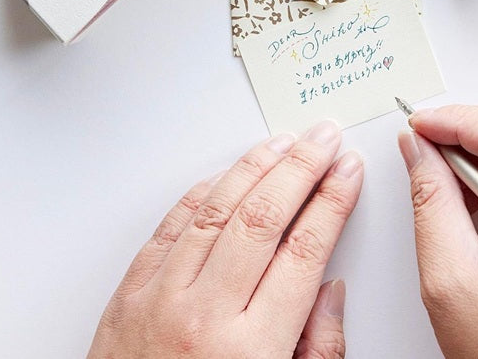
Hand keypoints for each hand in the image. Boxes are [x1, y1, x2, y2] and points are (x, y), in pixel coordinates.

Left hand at [88, 120, 362, 358]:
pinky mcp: (129, 294)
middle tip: (323, 139)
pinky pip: (170, 226)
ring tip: (284, 143)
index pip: (304, 250)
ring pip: (216, 208)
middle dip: (302, 167)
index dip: (332, 201)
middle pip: (263, 216)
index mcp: (250, 350)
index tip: (348, 172)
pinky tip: (226, 175)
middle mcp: (203, 317)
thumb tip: (330, 290)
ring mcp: (160, 299)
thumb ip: (318, 351)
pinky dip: (201, 193)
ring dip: (256, 166)